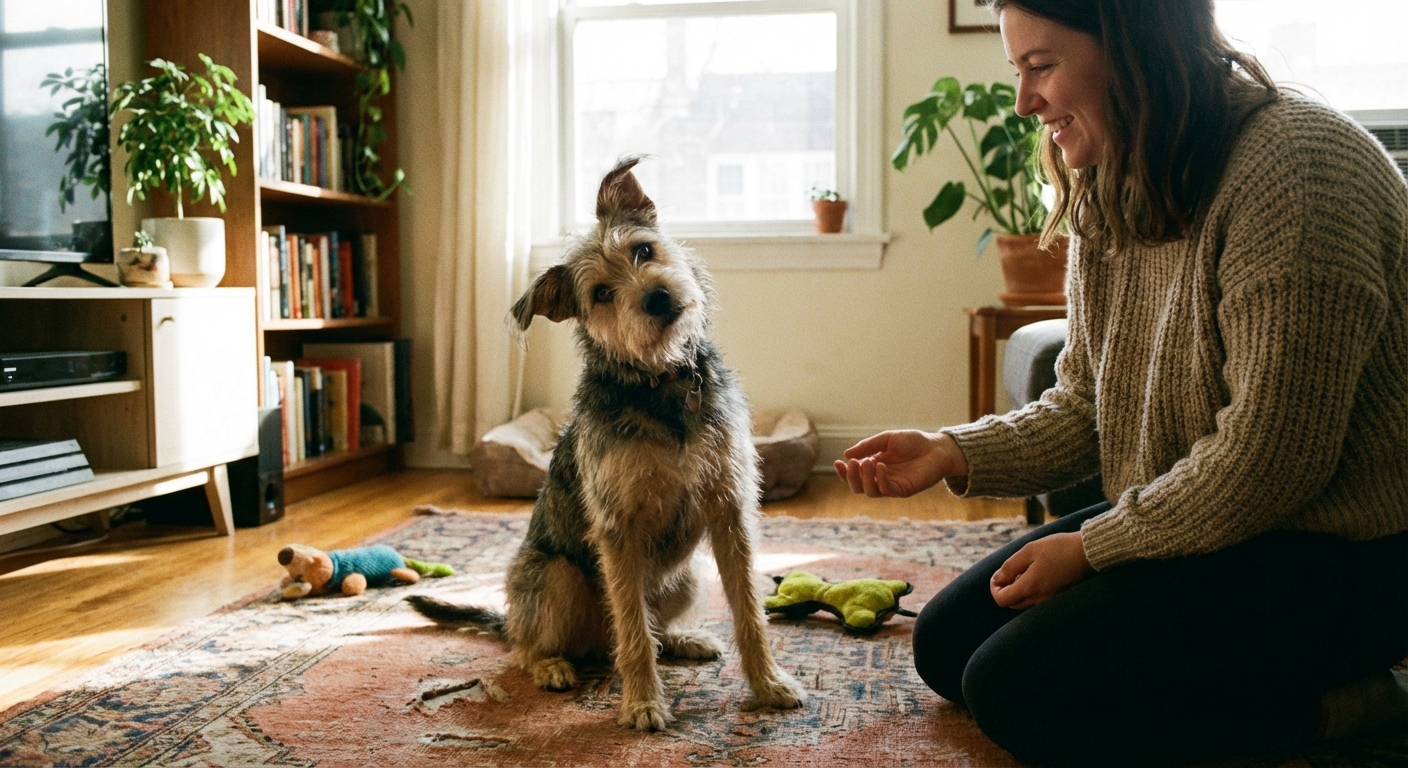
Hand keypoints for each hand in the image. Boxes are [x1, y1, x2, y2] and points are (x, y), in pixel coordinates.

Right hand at [833, 430, 968, 497]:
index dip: (844, 472)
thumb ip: (867, 446)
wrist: (936, 447)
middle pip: (858, 488)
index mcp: (873, 467)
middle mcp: (880, 479)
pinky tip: (880, 466)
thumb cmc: (913, 442)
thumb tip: (846, 454)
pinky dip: (880, 479)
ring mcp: (891, 486)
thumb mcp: (886, 439)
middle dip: (851, 477)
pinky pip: (887, 490)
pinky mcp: (903, 490)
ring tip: (868, 462)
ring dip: (865, 479)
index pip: (854, 475)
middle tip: (852, 463)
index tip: (837, 462)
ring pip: (870, 492)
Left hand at [989, 532, 1092, 609]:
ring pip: (1024, 603)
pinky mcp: (1058, 598)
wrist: (1089, 552)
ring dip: (1018, 591)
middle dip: (1005, 590)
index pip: (1002, 600)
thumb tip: (997, 580)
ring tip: (1023, 571)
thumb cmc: (1059, 548)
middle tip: (1009, 572)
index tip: (997, 576)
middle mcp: (1039, 599)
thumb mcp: (1029, 551)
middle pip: (1012, 603)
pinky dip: (1030, 591)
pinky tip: (1036, 575)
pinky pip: (1037, 600)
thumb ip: (1010, 567)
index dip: (994, 589)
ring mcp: (1049, 600)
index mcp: (1029, 587)